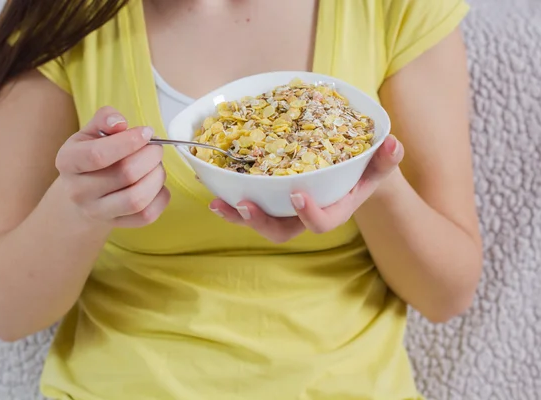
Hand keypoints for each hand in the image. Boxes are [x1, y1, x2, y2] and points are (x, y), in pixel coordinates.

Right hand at [55, 106, 169, 227]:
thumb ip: (105, 119)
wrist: (82, 193)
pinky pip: (147, 215)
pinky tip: (156, 184)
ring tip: (156, 166)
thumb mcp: (90, 133)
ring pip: (137, 199)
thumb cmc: (90, 157)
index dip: (129, 142)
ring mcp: (97, 212)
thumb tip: (119, 122)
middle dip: (150, 156)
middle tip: (156, 148)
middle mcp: (78, 191)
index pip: (98, 155)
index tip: (147, 132)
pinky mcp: (117, 224)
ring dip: (157, 177)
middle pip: (125, 174)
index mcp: (68, 161)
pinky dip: (161, 197)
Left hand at [209, 135, 403, 242]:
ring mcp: (284, 212)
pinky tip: (215, 189)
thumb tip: (393, 144)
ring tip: (218, 203)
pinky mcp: (270, 201)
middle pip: (281, 231)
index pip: (322, 224)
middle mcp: (305, 217)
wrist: (346, 174)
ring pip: (260, 222)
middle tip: (242, 205)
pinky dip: (231, 200)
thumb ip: (385, 159)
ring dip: (237, 215)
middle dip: (260, 222)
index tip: (297, 194)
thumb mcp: (375, 164)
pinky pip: (249, 206)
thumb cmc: (360, 169)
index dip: (309, 214)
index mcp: (332, 211)